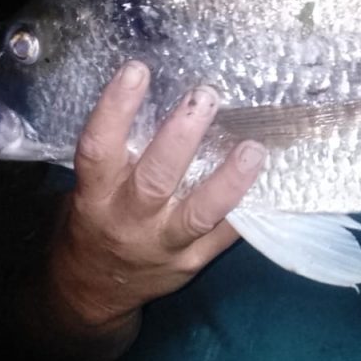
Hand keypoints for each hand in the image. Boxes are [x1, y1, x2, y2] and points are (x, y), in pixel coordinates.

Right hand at [49, 60, 264, 327]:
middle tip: (206, 96)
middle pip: (155, 178)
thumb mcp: (92, 187)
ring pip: (197, 214)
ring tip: (253, 149)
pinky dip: (246, 212)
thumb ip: (121, 152)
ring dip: (228, 180)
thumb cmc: (96, 220)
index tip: (138, 69)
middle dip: (181, 136)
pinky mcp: (190, 263)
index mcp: (96, 194)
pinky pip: (222, 237)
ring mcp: (162, 245)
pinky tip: (271, 186)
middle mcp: (127, 220)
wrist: (89, 290)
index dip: (115, 109)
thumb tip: (165, 92)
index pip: (99, 148)